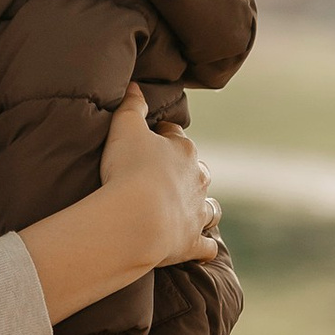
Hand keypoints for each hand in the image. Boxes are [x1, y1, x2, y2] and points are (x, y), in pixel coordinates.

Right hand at [98, 83, 219, 271]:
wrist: (135, 218)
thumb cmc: (129, 170)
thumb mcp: (124, 128)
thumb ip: (131, 105)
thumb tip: (135, 85)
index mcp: (183, 151)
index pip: (176, 136)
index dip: (162, 136)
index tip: (149, 139)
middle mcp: (198, 180)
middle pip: (198, 171)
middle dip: (187, 172)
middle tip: (166, 176)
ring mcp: (197, 213)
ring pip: (211, 208)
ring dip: (203, 207)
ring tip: (191, 210)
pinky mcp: (192, 242)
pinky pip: (206, 246)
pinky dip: (205, 247)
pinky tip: (202, 249)